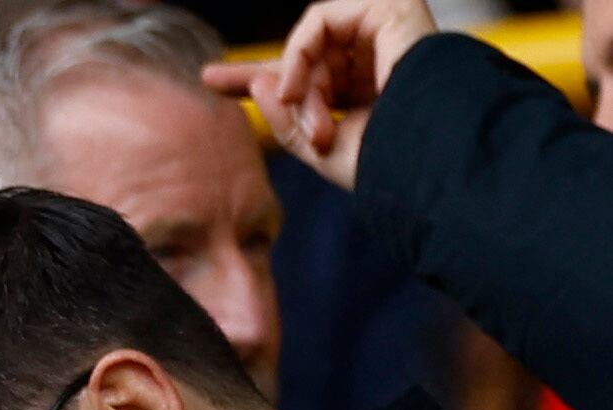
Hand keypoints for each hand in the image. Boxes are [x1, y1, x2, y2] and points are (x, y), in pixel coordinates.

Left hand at [208, 0, 437, 188]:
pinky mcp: (389, 8)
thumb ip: (285, 120)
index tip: (209, 79)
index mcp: (362, 93)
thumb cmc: (389, 160)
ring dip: (299, 83)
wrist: (434, 150)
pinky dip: (299, 54)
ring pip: (309, 46)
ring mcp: (381, 32)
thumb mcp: (321, 148)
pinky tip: (299, 86)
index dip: (253, 77)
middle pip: (300, 59)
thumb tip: (260, 82)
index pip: (300, 78)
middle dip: (279, 88)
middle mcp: (371, 59)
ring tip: (310, 114)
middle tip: (297, 124)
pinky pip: (319, 19)